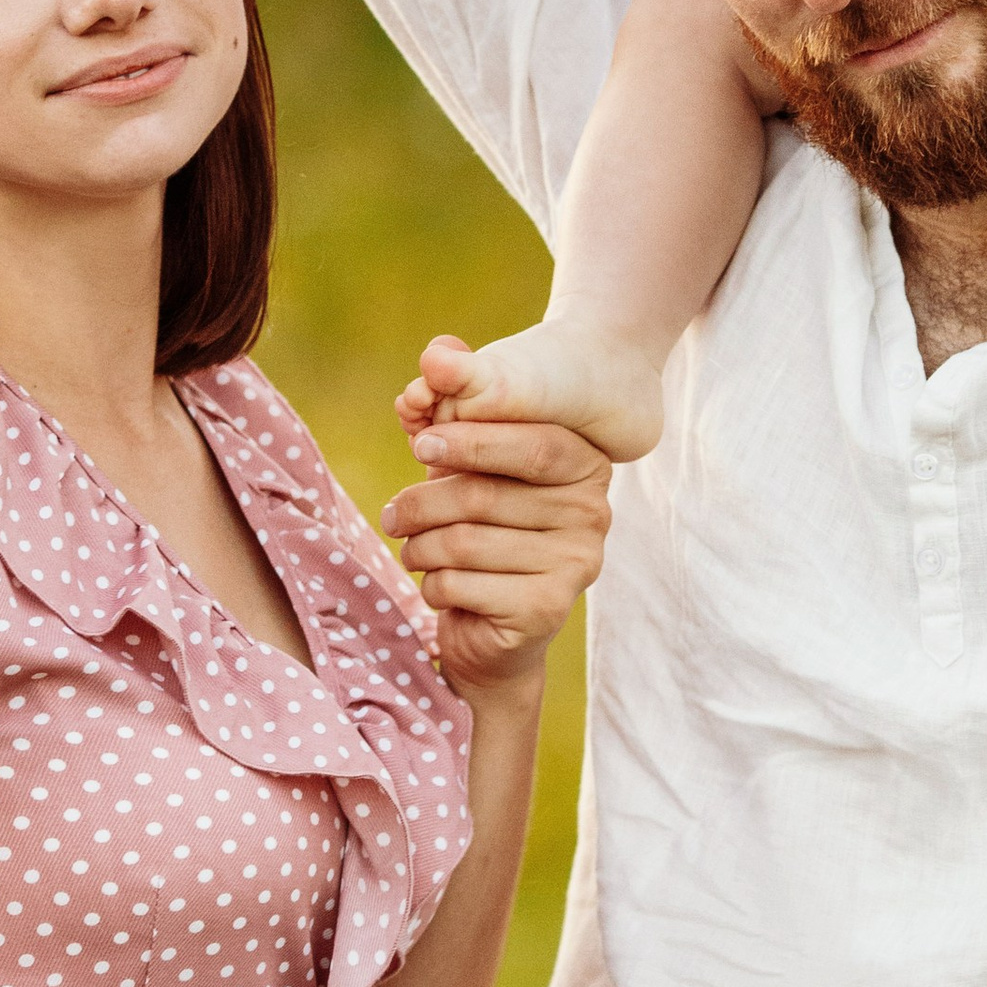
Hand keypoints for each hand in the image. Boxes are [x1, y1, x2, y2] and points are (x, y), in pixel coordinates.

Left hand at [380, 382, 611, 694]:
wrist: (493, 631)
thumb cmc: (479, 530)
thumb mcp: (466, 468)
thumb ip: (455, 411)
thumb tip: (439, 354)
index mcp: (586, 465)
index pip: (533, 441)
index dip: (471, 439)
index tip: (420, 445)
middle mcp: (593, 512)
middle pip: (486, 494)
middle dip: (422, 503)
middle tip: (392, 515)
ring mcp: (576, 563)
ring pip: (464, 541)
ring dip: (419, 548)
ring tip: (412, 550)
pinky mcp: (546, 609)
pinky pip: (461, 583)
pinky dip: (432, 586)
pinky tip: (439, 587)